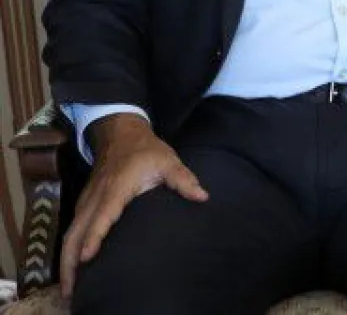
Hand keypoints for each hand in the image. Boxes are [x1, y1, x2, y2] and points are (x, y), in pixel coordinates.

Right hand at [60, 114, 207, 299]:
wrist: (121, 133)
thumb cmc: (146, 150)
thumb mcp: (168, 161)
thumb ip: (183, 180)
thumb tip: (203, 196)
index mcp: (116, 188)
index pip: (103, 215)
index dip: (94, 236)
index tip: (86, 258)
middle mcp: (96, 197)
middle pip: (76, 232)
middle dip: (71, 261)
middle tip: (71, 290)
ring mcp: (86, 200)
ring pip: (70, 232)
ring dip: (66, 260)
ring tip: (68, 288)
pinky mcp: (84, 203)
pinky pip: (73, 228)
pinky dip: (69, 248)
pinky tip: (72, 266)